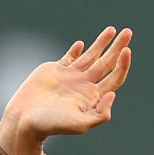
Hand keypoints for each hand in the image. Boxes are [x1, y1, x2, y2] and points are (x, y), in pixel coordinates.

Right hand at [0, 26, 132, 154]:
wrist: (25, 119)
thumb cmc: (53, 124)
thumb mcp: (81, 125)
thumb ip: (100, 114)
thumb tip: (113, 95)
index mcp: (94, 97)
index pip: (115, 78)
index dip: (123, 64)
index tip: (127, 50)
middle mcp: (86, 86)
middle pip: (107, 63)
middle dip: (118, 47)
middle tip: (128, 31)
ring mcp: (71, 77)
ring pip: (91, 56)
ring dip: (101, 43)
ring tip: (113, 29)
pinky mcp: (55, 71)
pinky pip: (69, 57)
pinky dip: (76, 50)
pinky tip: (82, 44)